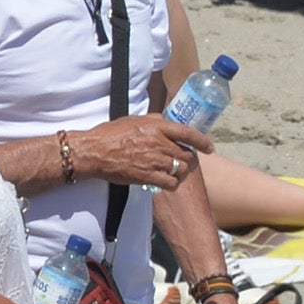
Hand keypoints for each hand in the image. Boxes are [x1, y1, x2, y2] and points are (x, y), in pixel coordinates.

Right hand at [72, 115, 207, 191]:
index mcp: (157, 126)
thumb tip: (166, 120)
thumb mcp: (134, 119)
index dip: (202, 141)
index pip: (188, 133)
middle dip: (188, 159)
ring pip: (181, 169)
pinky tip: (166, 182)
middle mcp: (158, 143)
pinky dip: (171, 183)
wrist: (94, 151)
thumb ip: (153, 120)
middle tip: (183, 162)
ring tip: (174, 172)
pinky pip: (170, 182)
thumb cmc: (110, 134)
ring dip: (180, 172)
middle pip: (186, 154)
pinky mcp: (147, 176)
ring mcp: (154, 160)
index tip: (209, 147)